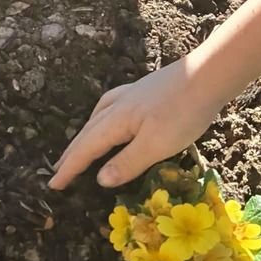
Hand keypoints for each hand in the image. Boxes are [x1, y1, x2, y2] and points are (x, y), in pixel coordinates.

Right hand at [49, 58, 223, 189]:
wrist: (207, 75)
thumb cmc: (183, 113)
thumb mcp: (156, 145)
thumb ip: (127, 162)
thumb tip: (99, 179)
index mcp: (116, 121)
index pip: (86, 149)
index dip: (70, 168)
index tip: (53, 184)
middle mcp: (117, 106)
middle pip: (87, 132)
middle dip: (71, 153)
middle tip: (57, 170)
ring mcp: (130, 96)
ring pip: (97, 119)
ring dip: (84, 137)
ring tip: (77, 148)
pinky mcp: (142, 92)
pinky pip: (109, 109)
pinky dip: (99, 121)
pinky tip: (109, 121)